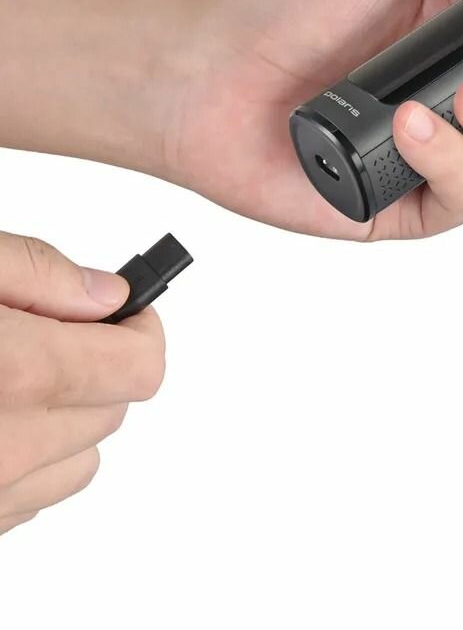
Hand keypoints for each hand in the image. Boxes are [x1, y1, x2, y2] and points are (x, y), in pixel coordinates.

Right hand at [0, 232, 164, 535]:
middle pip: (116, 410)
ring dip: (65, 418)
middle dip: (96, 366)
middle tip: (45, 334)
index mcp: (13, 372)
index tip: (119, 313)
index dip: (138, 330)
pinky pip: (32, 496)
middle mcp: (6, 448)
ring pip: (81, 461)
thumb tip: (107, 295)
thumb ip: (38, 273)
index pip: (142, 365)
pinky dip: (27, 456)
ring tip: (9, 376)